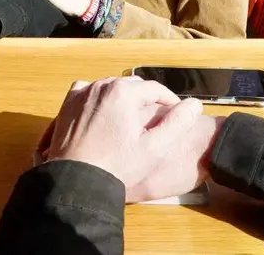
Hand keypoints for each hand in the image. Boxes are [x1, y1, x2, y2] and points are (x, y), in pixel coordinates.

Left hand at [44, 77, 220, 201]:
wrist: (76, 179)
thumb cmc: (117, 165)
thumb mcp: (154, 148)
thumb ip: (177, 123)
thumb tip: (195, 104)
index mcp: (124, 92)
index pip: (155, 89)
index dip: (169, 100)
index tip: (176, 113)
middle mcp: (102, 85)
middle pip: (133, 86)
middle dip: (147, 98)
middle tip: (155, 118)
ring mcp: (83, 92)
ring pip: (111, 87)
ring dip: (124, 98)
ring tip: (132, 119)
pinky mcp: (68, 103)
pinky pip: (90, 93)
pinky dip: (101, 99)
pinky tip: (105, 115)